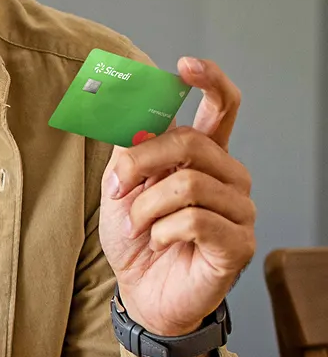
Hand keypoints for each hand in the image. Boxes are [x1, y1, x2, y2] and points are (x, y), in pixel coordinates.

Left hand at [98, 57, 254, 356]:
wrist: (142, 291)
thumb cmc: (138, 237)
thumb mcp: (121, 185)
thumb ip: (128, 146)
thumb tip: (121, 104)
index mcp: (205, 156)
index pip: (222, 107)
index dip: (209, 82)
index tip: (185, 65)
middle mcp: (229, 177)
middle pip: (191, 141)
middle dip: (141, 161)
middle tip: (117, 186)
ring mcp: (240, 210)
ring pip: (187, 183)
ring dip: (146, 206)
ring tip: (139, 225)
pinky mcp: (238, 243)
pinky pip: (194, 219)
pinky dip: (162, 230)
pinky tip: (160, 241)